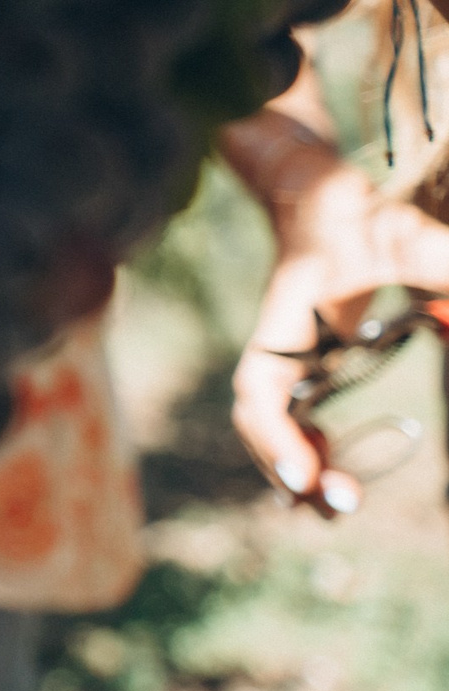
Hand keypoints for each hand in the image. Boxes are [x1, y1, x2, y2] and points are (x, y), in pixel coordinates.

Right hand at [234, 149, 448, 514]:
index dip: (275, 437)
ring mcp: (285, 352)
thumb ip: (445, 264)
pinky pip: (291, 411)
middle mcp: (277, 344)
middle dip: (289, 466)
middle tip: (342, 505)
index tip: (306, 478)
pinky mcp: (302, 355)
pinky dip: (305, 444)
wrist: (310, 185)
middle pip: (260, 419)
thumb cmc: (350, 205)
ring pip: (272, 421)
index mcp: (286, 320)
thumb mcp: (403, 233)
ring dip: (296, 461)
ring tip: (335, 502)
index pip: (261, 389)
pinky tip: (329, 464)